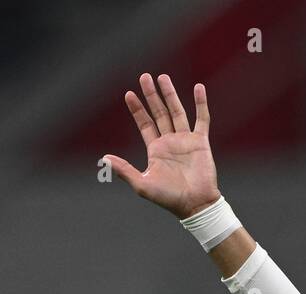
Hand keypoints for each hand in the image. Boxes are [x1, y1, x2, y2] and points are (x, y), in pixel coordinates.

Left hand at [103, 74, 219, 218]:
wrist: (194, 204)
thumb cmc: (168, 198)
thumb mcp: (142, 184)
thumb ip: (124, 170)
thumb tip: (104, 159)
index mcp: (155, 150)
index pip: (144, 124)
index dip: (137, 109)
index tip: (128, 94)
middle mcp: (169, 141)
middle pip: (159, 113)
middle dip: (151, 95)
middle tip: (144, 77)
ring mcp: (185, 140)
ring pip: (177, 111)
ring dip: (170, 95)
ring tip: (163, 77)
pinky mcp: (200, 142)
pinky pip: (201, 118)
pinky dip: (200, 103)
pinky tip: (198, 88)